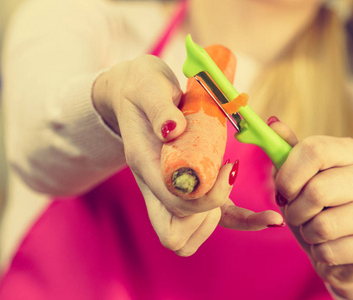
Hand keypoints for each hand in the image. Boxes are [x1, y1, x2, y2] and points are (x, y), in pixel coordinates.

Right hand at [93, 55, 282, 255]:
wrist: (133, 94)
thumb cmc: (142, 89)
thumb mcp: (149, 88)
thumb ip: (160, 108)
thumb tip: (174, 128)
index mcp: (145, 164)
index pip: (175, 202)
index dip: (207, 195)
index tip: (229, 165)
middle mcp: (154, 186)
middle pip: (175, 234)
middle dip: (207, 217)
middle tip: (225, 180)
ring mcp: (167, 191)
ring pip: (188, 236)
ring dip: (217, 219)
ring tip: (229, 180)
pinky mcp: (186, 187)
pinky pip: (209, 218)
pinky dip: (237, 221)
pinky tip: (264, 217)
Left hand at [270, 120, 352, 298]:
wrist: (349, 243)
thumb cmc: (321, 205)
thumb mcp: (304, 176)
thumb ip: (289, 153)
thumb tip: (272, 123)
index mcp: (349, 154)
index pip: (314, 151)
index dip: (289, 174)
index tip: (284, 189)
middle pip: (316, 192)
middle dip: (294, 210)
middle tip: (298, 213)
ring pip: (321, 227)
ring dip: (307, 234)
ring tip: (316, 230)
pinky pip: (330, 253)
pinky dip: (320, 255)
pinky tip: (331, 246)